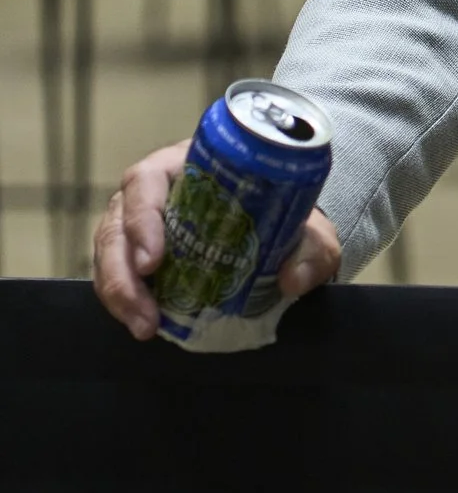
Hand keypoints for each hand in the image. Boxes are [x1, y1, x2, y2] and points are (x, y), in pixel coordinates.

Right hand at [92, 139, 340, 339]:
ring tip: (144, 326)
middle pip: (117, 223)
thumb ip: (312, 250)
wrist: (283, 224)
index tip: (154, 259)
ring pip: (110, 251)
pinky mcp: (140, 250)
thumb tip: (294, 280)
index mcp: (188, 166)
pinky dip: (125, 300)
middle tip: (145, 310)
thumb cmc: (286, 210)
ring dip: (119, 292)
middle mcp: (156, 190)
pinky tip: (144, 323)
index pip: (147, 180)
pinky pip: (119, 272)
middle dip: (122, 271)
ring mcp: (143, 221)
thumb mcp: (309, 227)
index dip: (142, 217)